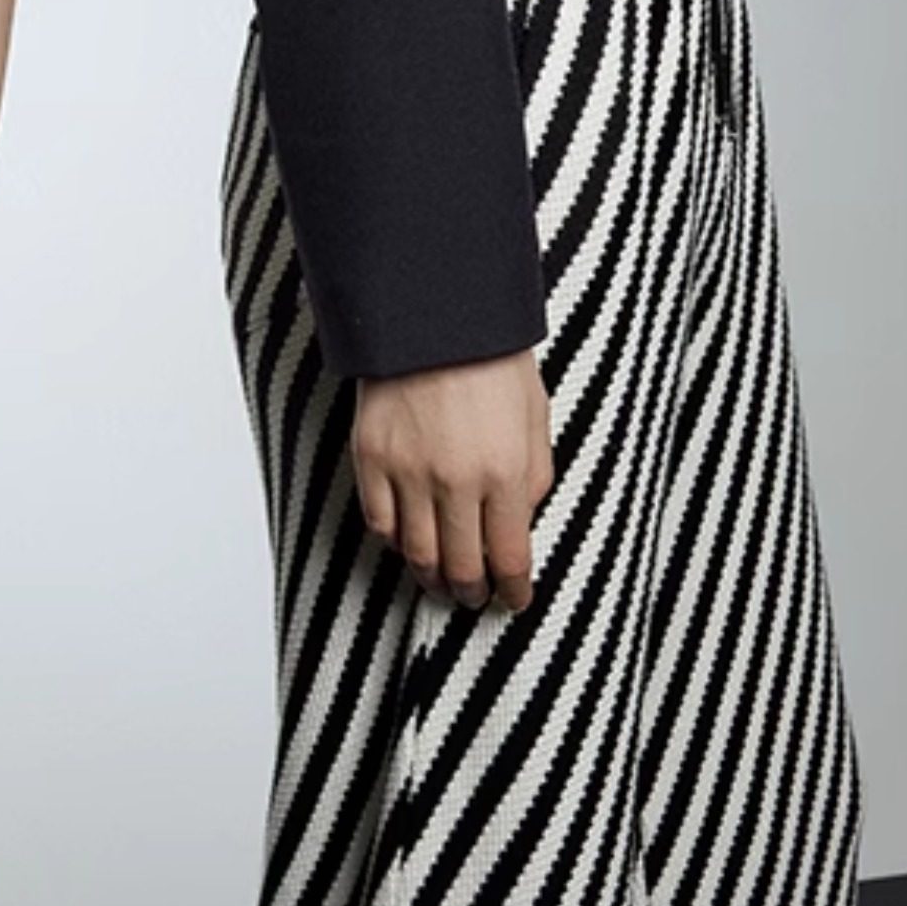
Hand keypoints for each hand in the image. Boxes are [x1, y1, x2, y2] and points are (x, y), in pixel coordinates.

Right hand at [351, 349, 553, 611]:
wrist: (432, 306)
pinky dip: (394, 542)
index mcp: (505, 470)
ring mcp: (408, 470)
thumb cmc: (490, 353)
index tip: (513, 599)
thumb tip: (522, 523)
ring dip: (432, 577)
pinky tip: (407, 541)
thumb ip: (534, 477)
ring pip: (418, 555)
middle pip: (463, 568)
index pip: (510, 558)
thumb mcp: (535, 415)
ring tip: (441, 580)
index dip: (514, 591)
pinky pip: (379, 523)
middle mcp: (456, 480)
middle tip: (475, 597)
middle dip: (472, 593)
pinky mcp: (371, 456)